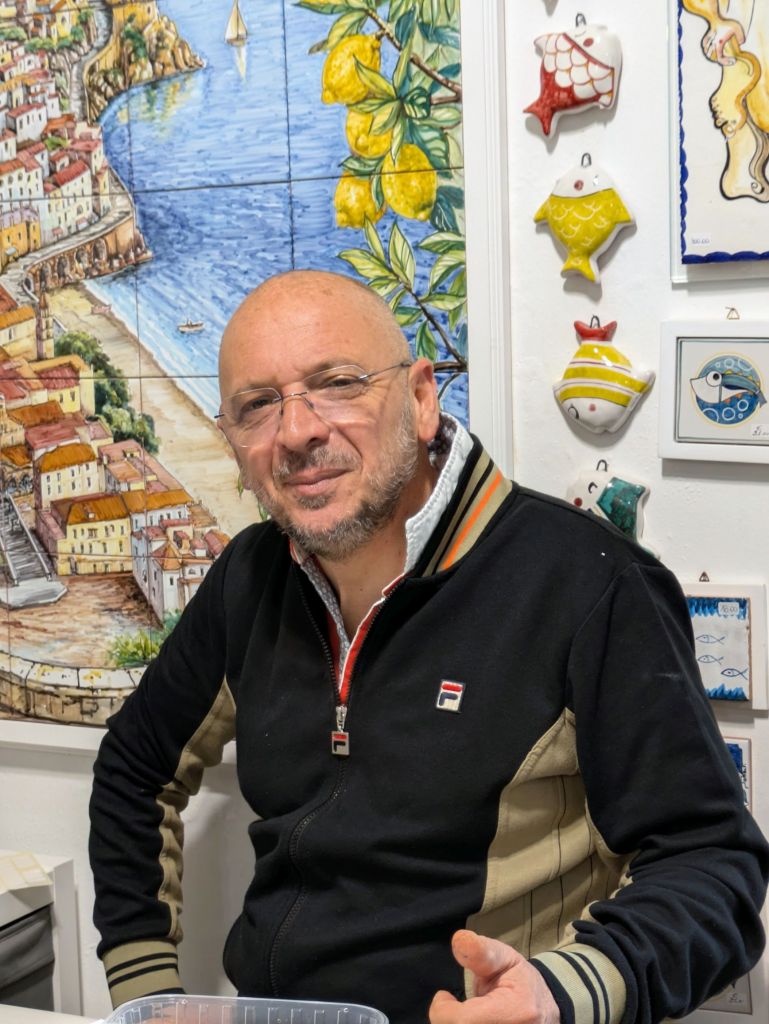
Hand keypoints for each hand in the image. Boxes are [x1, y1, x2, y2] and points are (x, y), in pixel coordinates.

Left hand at [429, 930, 560, 1023]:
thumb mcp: (503, 957)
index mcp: (515, 1011)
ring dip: (457, 1022)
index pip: (461, 1021)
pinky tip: (471, 1021)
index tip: (443, 997)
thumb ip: (480, 951)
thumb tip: (459, 939)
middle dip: (449, 1019)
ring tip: (464, 1015)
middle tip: (453, 1007)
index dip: (443, 1011)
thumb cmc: (520, 980)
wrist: (546, 1010)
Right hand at [702, 19, 745, 64]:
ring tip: (720, 55)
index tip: (734, 60)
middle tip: (729, 59)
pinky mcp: (706, 38)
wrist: (716, 17)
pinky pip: (705, 47)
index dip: (726, 62)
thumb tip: (741, 43)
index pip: (720, 59)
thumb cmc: (726, 23)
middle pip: (713, 59)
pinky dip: (707, 49)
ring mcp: (708, 42)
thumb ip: (741, 36)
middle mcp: (712, 46)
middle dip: (721, 60)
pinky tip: (712, 48)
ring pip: (708, 54)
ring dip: (713, 56)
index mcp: (719, 45)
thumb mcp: (737, 28)